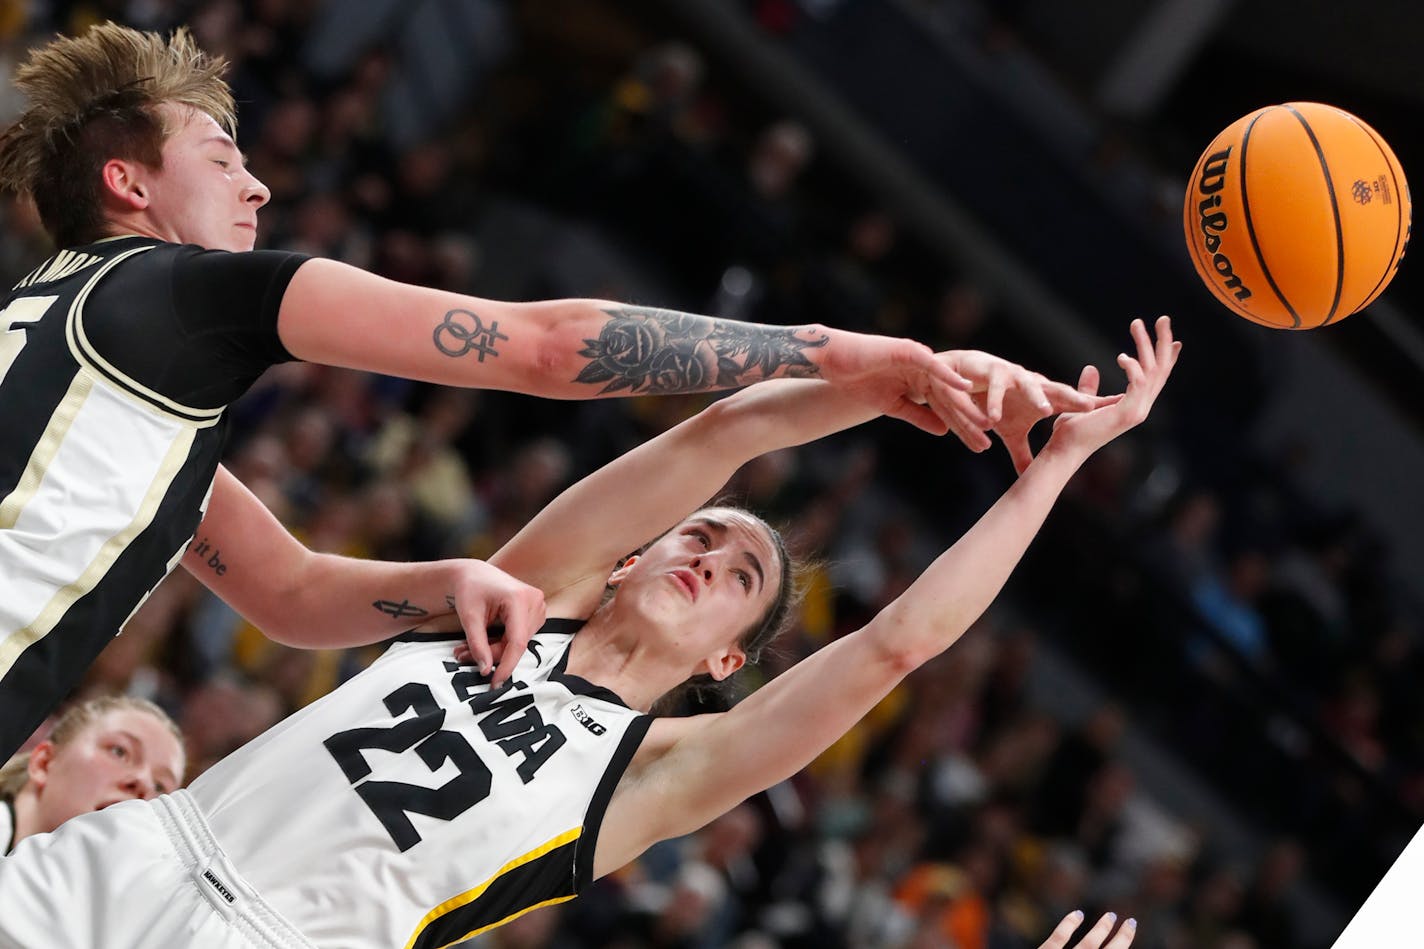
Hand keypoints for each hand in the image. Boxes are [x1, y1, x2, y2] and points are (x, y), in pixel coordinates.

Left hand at [446, 560, 546, 686]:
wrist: (474, 574)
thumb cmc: (470, 589)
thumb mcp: (469, 617)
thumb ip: (477, 644)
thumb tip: (485, 670)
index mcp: (519, 598)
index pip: (518, 641)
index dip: (507, 665)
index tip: (495, 682)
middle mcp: (534, 601)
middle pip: (516, 643)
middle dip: (492, 655)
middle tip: (463, 656)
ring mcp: (538, 606)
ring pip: (518, 642)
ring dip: (495, 650)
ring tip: (468, 647)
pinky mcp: (536, 611)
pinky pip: (520, 636)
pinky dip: (502, 642)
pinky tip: (485, 640)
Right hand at [814, 330, 984, 440]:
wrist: (834, 361)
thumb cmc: (858, 381)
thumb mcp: (893, 406)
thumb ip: (919, 416)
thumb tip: (944, 430)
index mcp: (922, 382)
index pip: (946, 409)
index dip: (963, 428)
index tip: (979, 446)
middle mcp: (926, 370)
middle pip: (952, 400)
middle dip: (970, 422)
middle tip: (987, 445)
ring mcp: (919, 359)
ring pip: (947, 386)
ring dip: (966, 405)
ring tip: (986, 423)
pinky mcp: (909, 351)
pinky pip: (933, 365)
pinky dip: (949, 376)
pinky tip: (966, 388)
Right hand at [945, 350, 1119, 472]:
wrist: (968, 376)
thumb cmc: (995, 403)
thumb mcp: (1010, 433)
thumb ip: (1021, 452)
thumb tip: (1030, 477)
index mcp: (1043, 398)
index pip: (1070, 403)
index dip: (1088, 407)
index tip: (1114, 408)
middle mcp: (1034, 384)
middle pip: (1057, 391)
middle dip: (1073, 398)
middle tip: (1090, 407)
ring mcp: (1014, 376)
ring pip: (1028, 386)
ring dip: (1037, 397)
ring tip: (1046, 412)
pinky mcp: (993, 372)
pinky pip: (995, 389)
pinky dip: (994, 402)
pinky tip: (993, 418)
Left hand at [1039, 911, 1136, 948]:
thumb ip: (1088, 948)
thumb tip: (1106, 940)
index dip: (1124, 944)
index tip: (1130, 931)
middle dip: (1122, 939)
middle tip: (1130, 923)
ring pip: (1088, 945)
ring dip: (1101, 929)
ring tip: (1110, 916)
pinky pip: (1058, 938)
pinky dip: (1069, 925)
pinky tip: (1078, 914)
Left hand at [1042, 316, 1180, 464]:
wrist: (1064, 450)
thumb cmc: (1072, 431)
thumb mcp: (1083, 402)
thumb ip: (1090, 387)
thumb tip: (1091, 368)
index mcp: (1134, 405)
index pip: (1157, 377)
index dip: (1167, 357)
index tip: (1174, 339)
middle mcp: (1141, 408)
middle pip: (1161, 370)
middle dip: (1163, 342)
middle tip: (1164, 318)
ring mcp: (1137, 412)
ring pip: (1152, 371)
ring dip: (1146, 345)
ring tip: (1136, 323)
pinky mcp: (1127, 413)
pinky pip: (1138, 383)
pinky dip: (1133, 367)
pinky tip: (1121, 356)